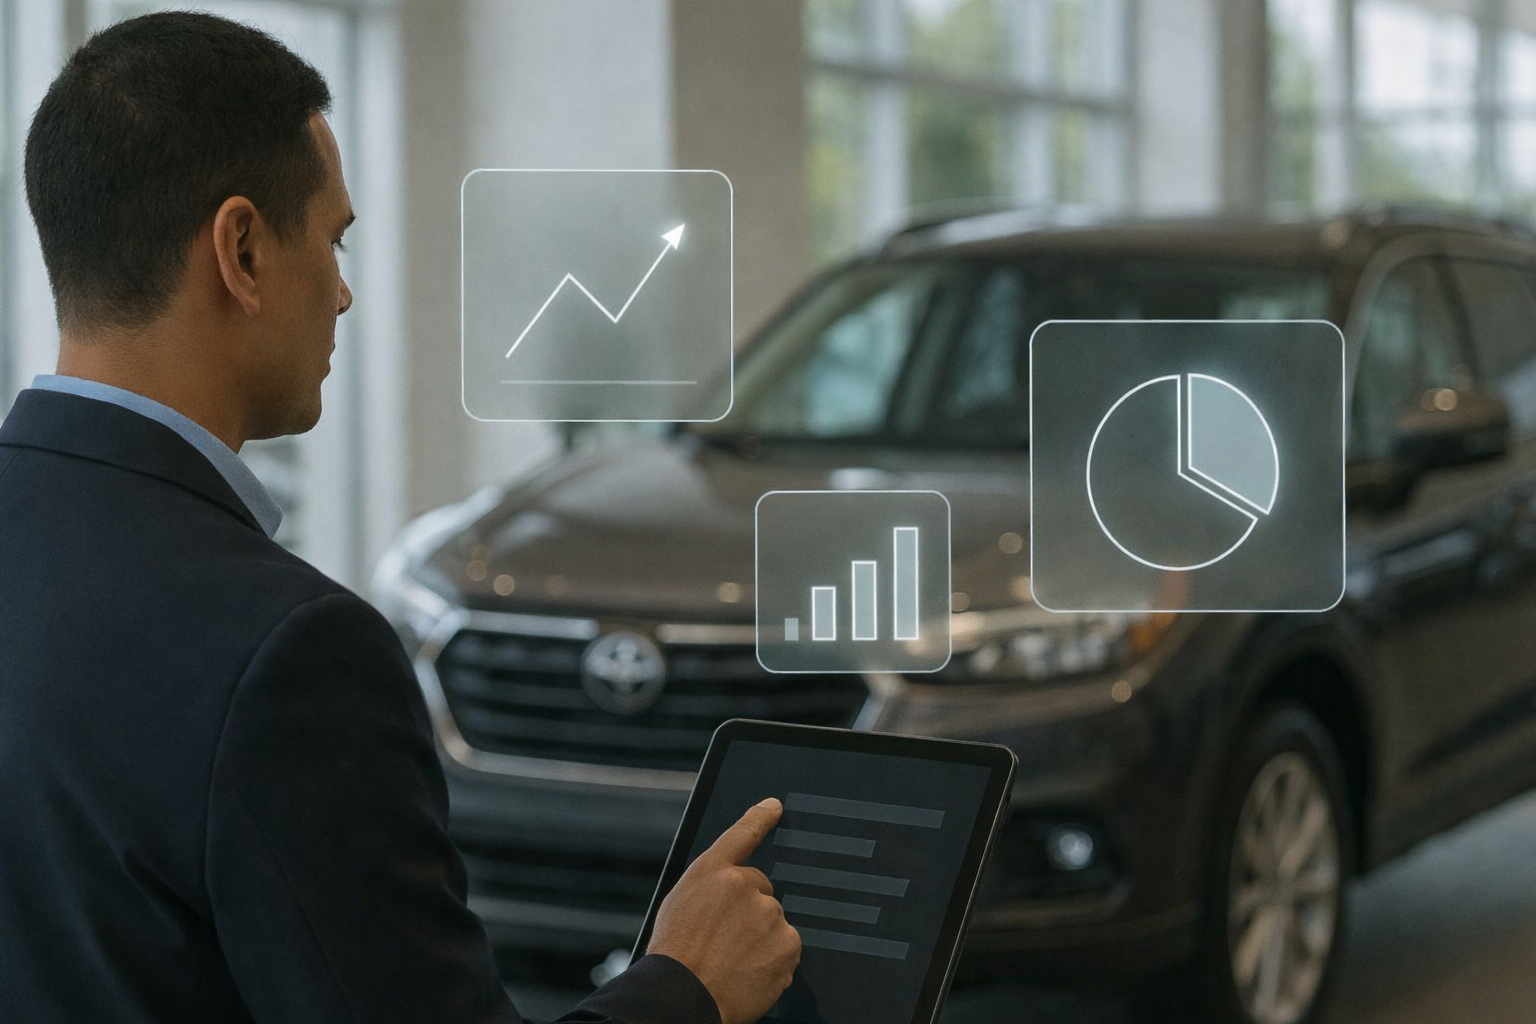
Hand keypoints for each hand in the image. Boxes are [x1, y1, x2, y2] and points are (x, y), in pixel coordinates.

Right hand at [648, 797, 801, 1023]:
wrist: (683, 997)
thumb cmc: (673, 958)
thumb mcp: (679, 907)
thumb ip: (711, 890)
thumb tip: (733, 893)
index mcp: (711, 872)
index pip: (741, 834)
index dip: (760, 817)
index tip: (774, 806)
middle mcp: (744, 884)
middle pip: (761, 892)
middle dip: (749, 913)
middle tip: (725, 941)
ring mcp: (769, 913)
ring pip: (773, 923)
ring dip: (760, 939)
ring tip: (730, 963)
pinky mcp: (788, 943)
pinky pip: (785, 949)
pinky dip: (772, 962)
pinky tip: (747, 974)